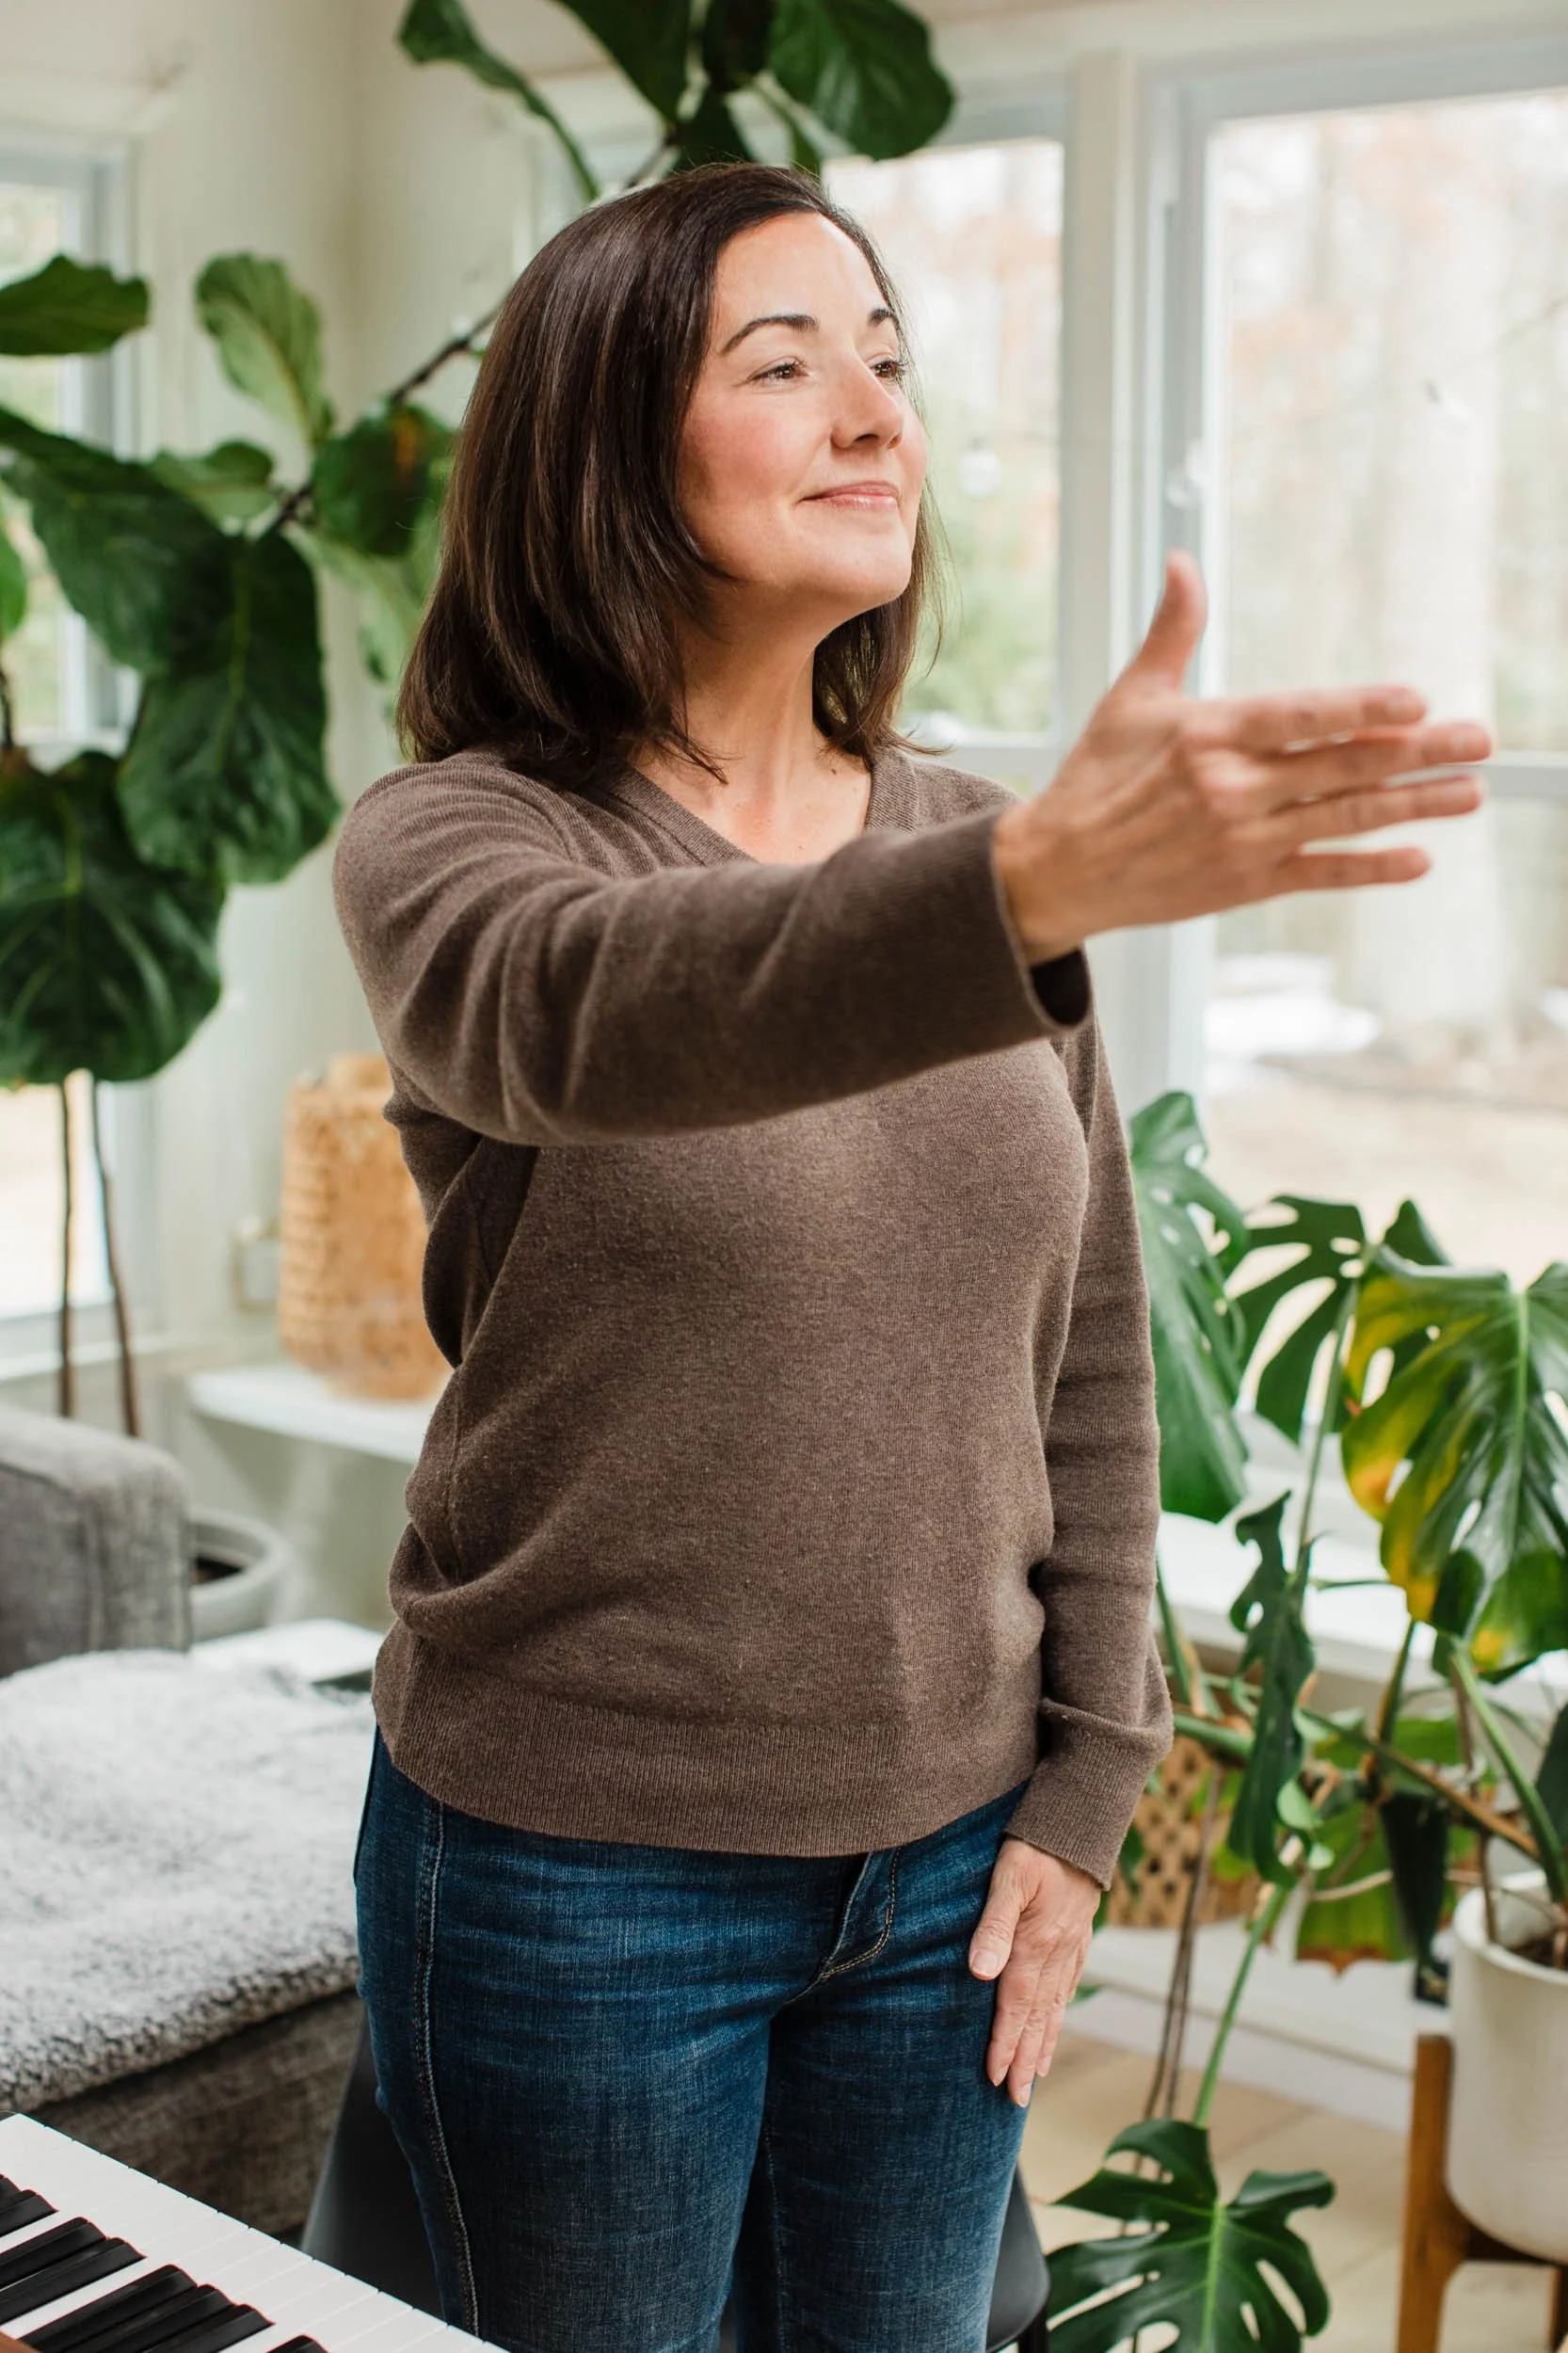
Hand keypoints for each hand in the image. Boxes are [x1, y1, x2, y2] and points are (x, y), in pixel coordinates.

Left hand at [969, 1835, 1099, 2106]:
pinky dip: (1060, 2010)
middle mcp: (1057, 1950)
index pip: (1015, 2003)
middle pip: (1037, 2015)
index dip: (1003, 2042)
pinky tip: (1055, 2021)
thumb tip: (978, 1972)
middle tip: (1015, 2099)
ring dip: (1043, 2041)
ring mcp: (1071, 1944)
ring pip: (1055, 2004)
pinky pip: (1069, 1982)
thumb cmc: (1036, 1842)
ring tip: (1035, 2076)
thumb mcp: (1008, 1875)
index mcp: (1037, 1941)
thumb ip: (993, 1924)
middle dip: (1024, 2058)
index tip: (993, 2078)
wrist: (1081, 1818)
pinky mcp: (1078, 1933)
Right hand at [991, 550, 1491, 962]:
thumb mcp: (1130, 698)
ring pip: (1343, 819)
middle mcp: (1230, 788)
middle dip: (1418, 753)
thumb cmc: (1093, 778)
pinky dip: (1370, 869)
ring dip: (1413, 806)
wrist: (1055, 870)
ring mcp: (1241, 840)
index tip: (1418, 702)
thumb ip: (1172, 630)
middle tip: (1479, 741)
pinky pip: (1319, 874)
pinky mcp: (1242, 885)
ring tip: (1469, 793)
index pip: (1300, 717)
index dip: (1361, 711)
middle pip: (1341, 767)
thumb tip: (1181, 562)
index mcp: (1207, 734)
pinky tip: (1418, 858)